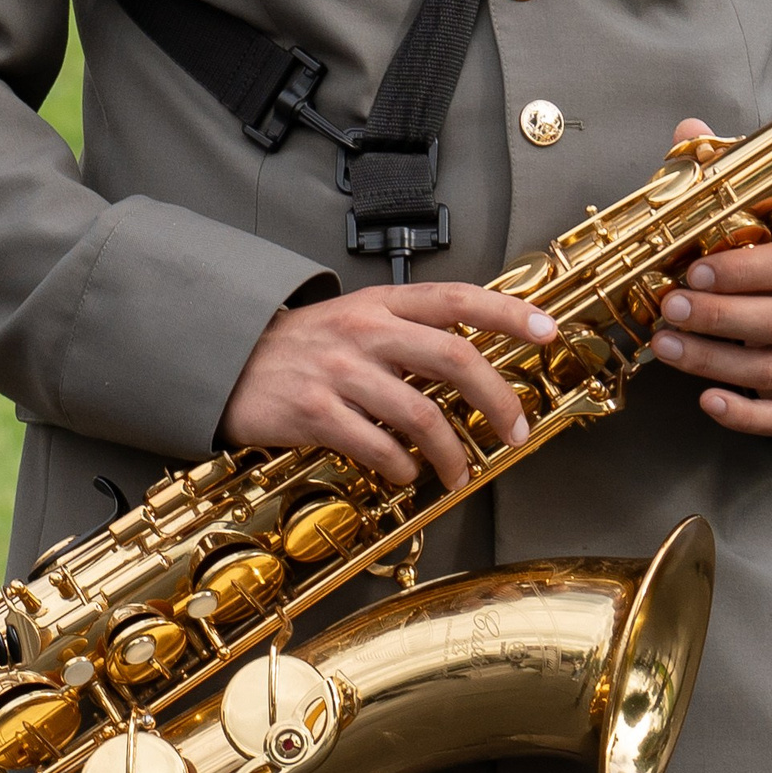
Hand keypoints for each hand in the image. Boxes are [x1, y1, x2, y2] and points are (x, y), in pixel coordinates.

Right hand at [219, 282, 556, 489]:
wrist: (223, 362)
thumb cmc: (298, 348)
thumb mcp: (353, 320)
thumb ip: (405, 332)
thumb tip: (469, 364)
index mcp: (381, 303)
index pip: (457, 298)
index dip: (508, 312)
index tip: (548, 331)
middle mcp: (364, 330)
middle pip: (454, 358)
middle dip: (498, 399)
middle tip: (518, 430)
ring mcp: (340, 372)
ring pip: (421, 414)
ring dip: (451, 452)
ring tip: (459, 473)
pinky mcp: (315, 412)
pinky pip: (378, 447)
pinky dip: (402, 467)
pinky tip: (407, 474)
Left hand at [652, 121, 771, 435]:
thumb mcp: (757, 218)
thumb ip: (725, 177)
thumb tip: (688, 128)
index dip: (743, 271)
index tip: (694, 271)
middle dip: (719, 318)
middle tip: (668, 309)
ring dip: (714, 362)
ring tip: (665, 346)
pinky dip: (745, 414)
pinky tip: (706, 400)